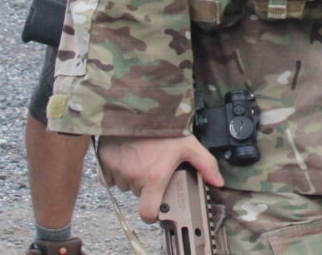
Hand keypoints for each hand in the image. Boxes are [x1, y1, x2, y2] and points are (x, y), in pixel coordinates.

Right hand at [96, 134, 223, 223]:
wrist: (137, 107)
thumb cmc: (163, 127)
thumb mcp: (189, 144)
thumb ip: (205, 164)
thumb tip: (217, 181)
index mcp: (154, 177)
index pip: (147, 212)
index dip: (152, 214)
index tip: (156, 209)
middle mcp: (134, 177)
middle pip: (139, 194)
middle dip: (146, 185)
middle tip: (154, 167)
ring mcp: (117, 170)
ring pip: (125, 184)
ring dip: (132, 177)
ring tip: (142, 158)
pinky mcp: (104, 162)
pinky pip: (110, 175)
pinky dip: (118, 169)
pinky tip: (128, 156)